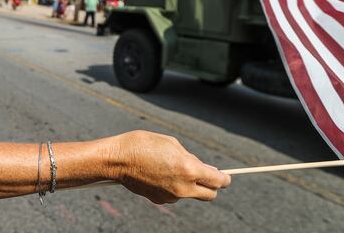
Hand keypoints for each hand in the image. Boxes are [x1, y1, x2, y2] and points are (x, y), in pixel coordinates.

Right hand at [115, 131, 229, 203]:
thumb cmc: (143, 145)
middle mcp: (183, 187)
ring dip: (189, 184)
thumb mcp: (171, 144)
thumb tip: (201, 168)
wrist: (117, 160)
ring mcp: (171, 196)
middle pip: (210, 195)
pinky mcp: (159, 200)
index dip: (225, 179)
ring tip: (172, 167)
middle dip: (212, 186)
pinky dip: (173, 186)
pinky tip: (160, 174)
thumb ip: (190, 157)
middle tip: (207, 176)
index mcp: (188, 169)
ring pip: (190, 194)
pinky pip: (174, 195)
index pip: (218, 181)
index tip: (226, 177)